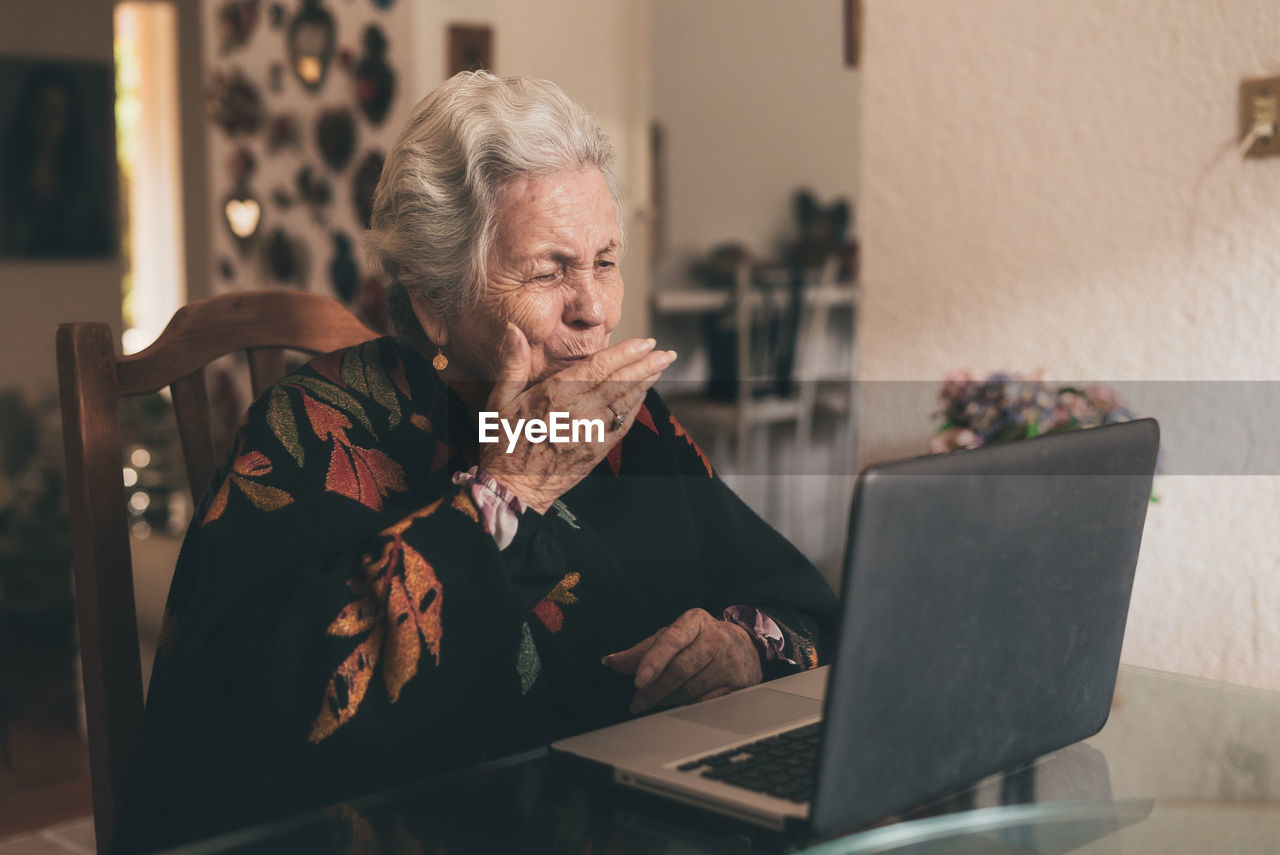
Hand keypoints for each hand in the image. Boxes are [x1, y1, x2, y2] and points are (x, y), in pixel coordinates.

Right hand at [479, 324, 675, 512]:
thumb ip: (513, 364)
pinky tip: (643, 396)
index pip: (598, 368)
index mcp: (555, 395)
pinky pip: (622, 426)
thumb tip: (514, 329)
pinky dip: (635, 408)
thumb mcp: (500, 400)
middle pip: (619, 383)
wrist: (513, 488)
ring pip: (625, 402)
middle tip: (665, 352)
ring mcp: (590, 433)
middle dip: (646, 365)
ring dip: (646, 383)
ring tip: (661, 367)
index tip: (644, 342)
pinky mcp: (596, 451)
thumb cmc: (503, 442)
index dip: (625, 353)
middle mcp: (577, 412)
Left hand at [602, 609, 762, 713]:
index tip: (638, 679)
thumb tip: (611, 662)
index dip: (654, 660)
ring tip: (657, 699)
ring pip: (691, 689)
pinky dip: (688, 706)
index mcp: (695, 621)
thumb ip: (642, 650)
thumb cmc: (701, 640)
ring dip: (668, 699)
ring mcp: (730, 661)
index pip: (672, 639)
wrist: (747, 646)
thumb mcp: (673, 637)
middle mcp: (715, 638)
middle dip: (655, 689)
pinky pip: (706, 702)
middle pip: (681, 668)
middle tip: (638, 702)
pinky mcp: (739, 683)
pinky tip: (679, 703)